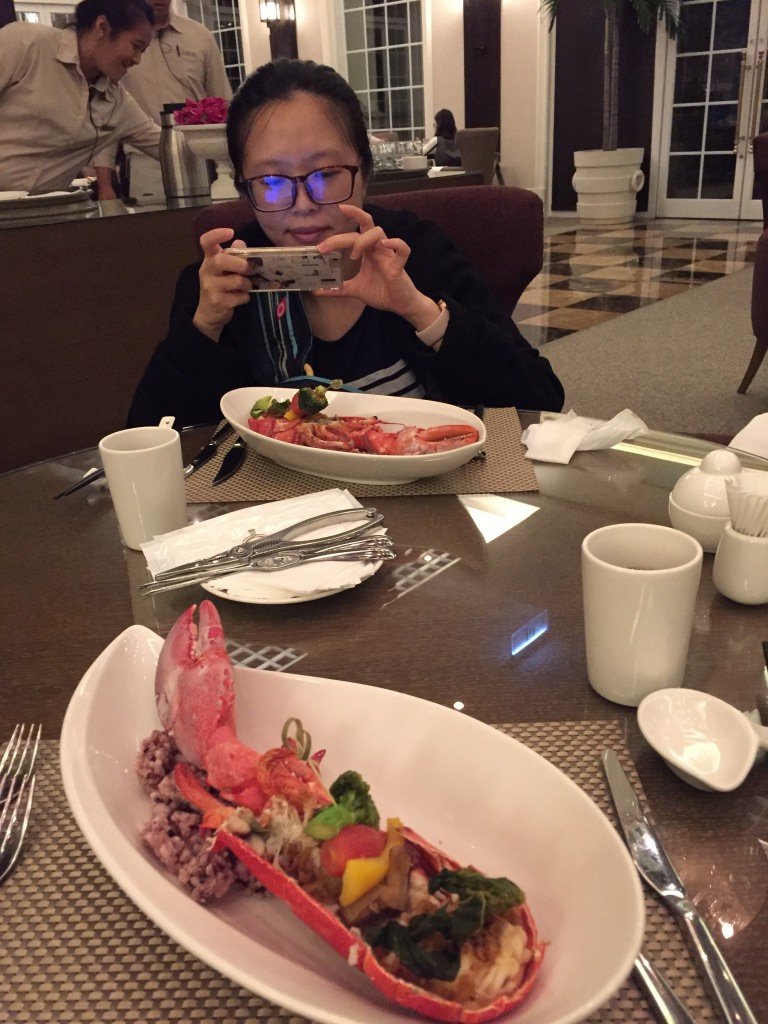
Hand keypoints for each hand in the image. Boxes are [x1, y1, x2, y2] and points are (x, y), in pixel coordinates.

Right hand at [193, 228, 251, 341]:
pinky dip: (245, 297)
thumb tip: (241, 242)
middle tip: (249, 270)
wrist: (209, 313)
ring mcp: (210, 287)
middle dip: (241, 264)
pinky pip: (239, 297)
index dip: (216, 234)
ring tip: (246, 287)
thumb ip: (233, 256)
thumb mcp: (224, 270)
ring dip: (247, 284)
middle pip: (222, 260)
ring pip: (236, 280)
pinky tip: (242, 298)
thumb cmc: (220, 287)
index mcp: (209, 259)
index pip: (206, 242)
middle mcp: (207, 271)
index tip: (230, 232)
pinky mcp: (217, 302)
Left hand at [315, 205, 441, 331]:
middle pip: (363, 227)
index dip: (336, 237)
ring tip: (354, 256)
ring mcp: (388, 256)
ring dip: (363, 240)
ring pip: (378, 232)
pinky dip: (396, 244)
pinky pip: (402, 250)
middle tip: (325, 247)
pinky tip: (385, 244)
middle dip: (342, 236)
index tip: (321, 247)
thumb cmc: (382, 293)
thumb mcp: (354, 290)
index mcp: (367, 251)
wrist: (400, 305)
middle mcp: (377, 249)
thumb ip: (338, 289)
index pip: (353, 233)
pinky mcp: (398, 267)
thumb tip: (317, 291)